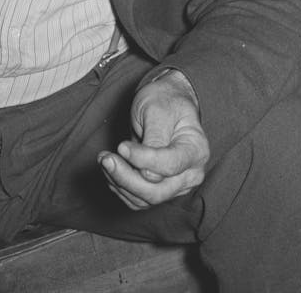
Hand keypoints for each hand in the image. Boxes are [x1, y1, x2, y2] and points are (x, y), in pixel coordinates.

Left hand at [98, 70, 208, 209]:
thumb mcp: (158, 110)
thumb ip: (155, 139)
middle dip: (126, 178)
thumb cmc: (164, 101)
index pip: (169, 165)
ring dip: (119, 182)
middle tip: (105, 158)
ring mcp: (176, 186)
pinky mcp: (161, 190)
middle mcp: (190, 174)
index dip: (143, 159)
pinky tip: (111, 168)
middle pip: (157, 191)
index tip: (121, 146)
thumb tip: (146, 172)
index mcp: (196, 150)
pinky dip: (121, 188)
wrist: (166, 102)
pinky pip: (139, 200)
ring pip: (145, 200)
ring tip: (104, 158)